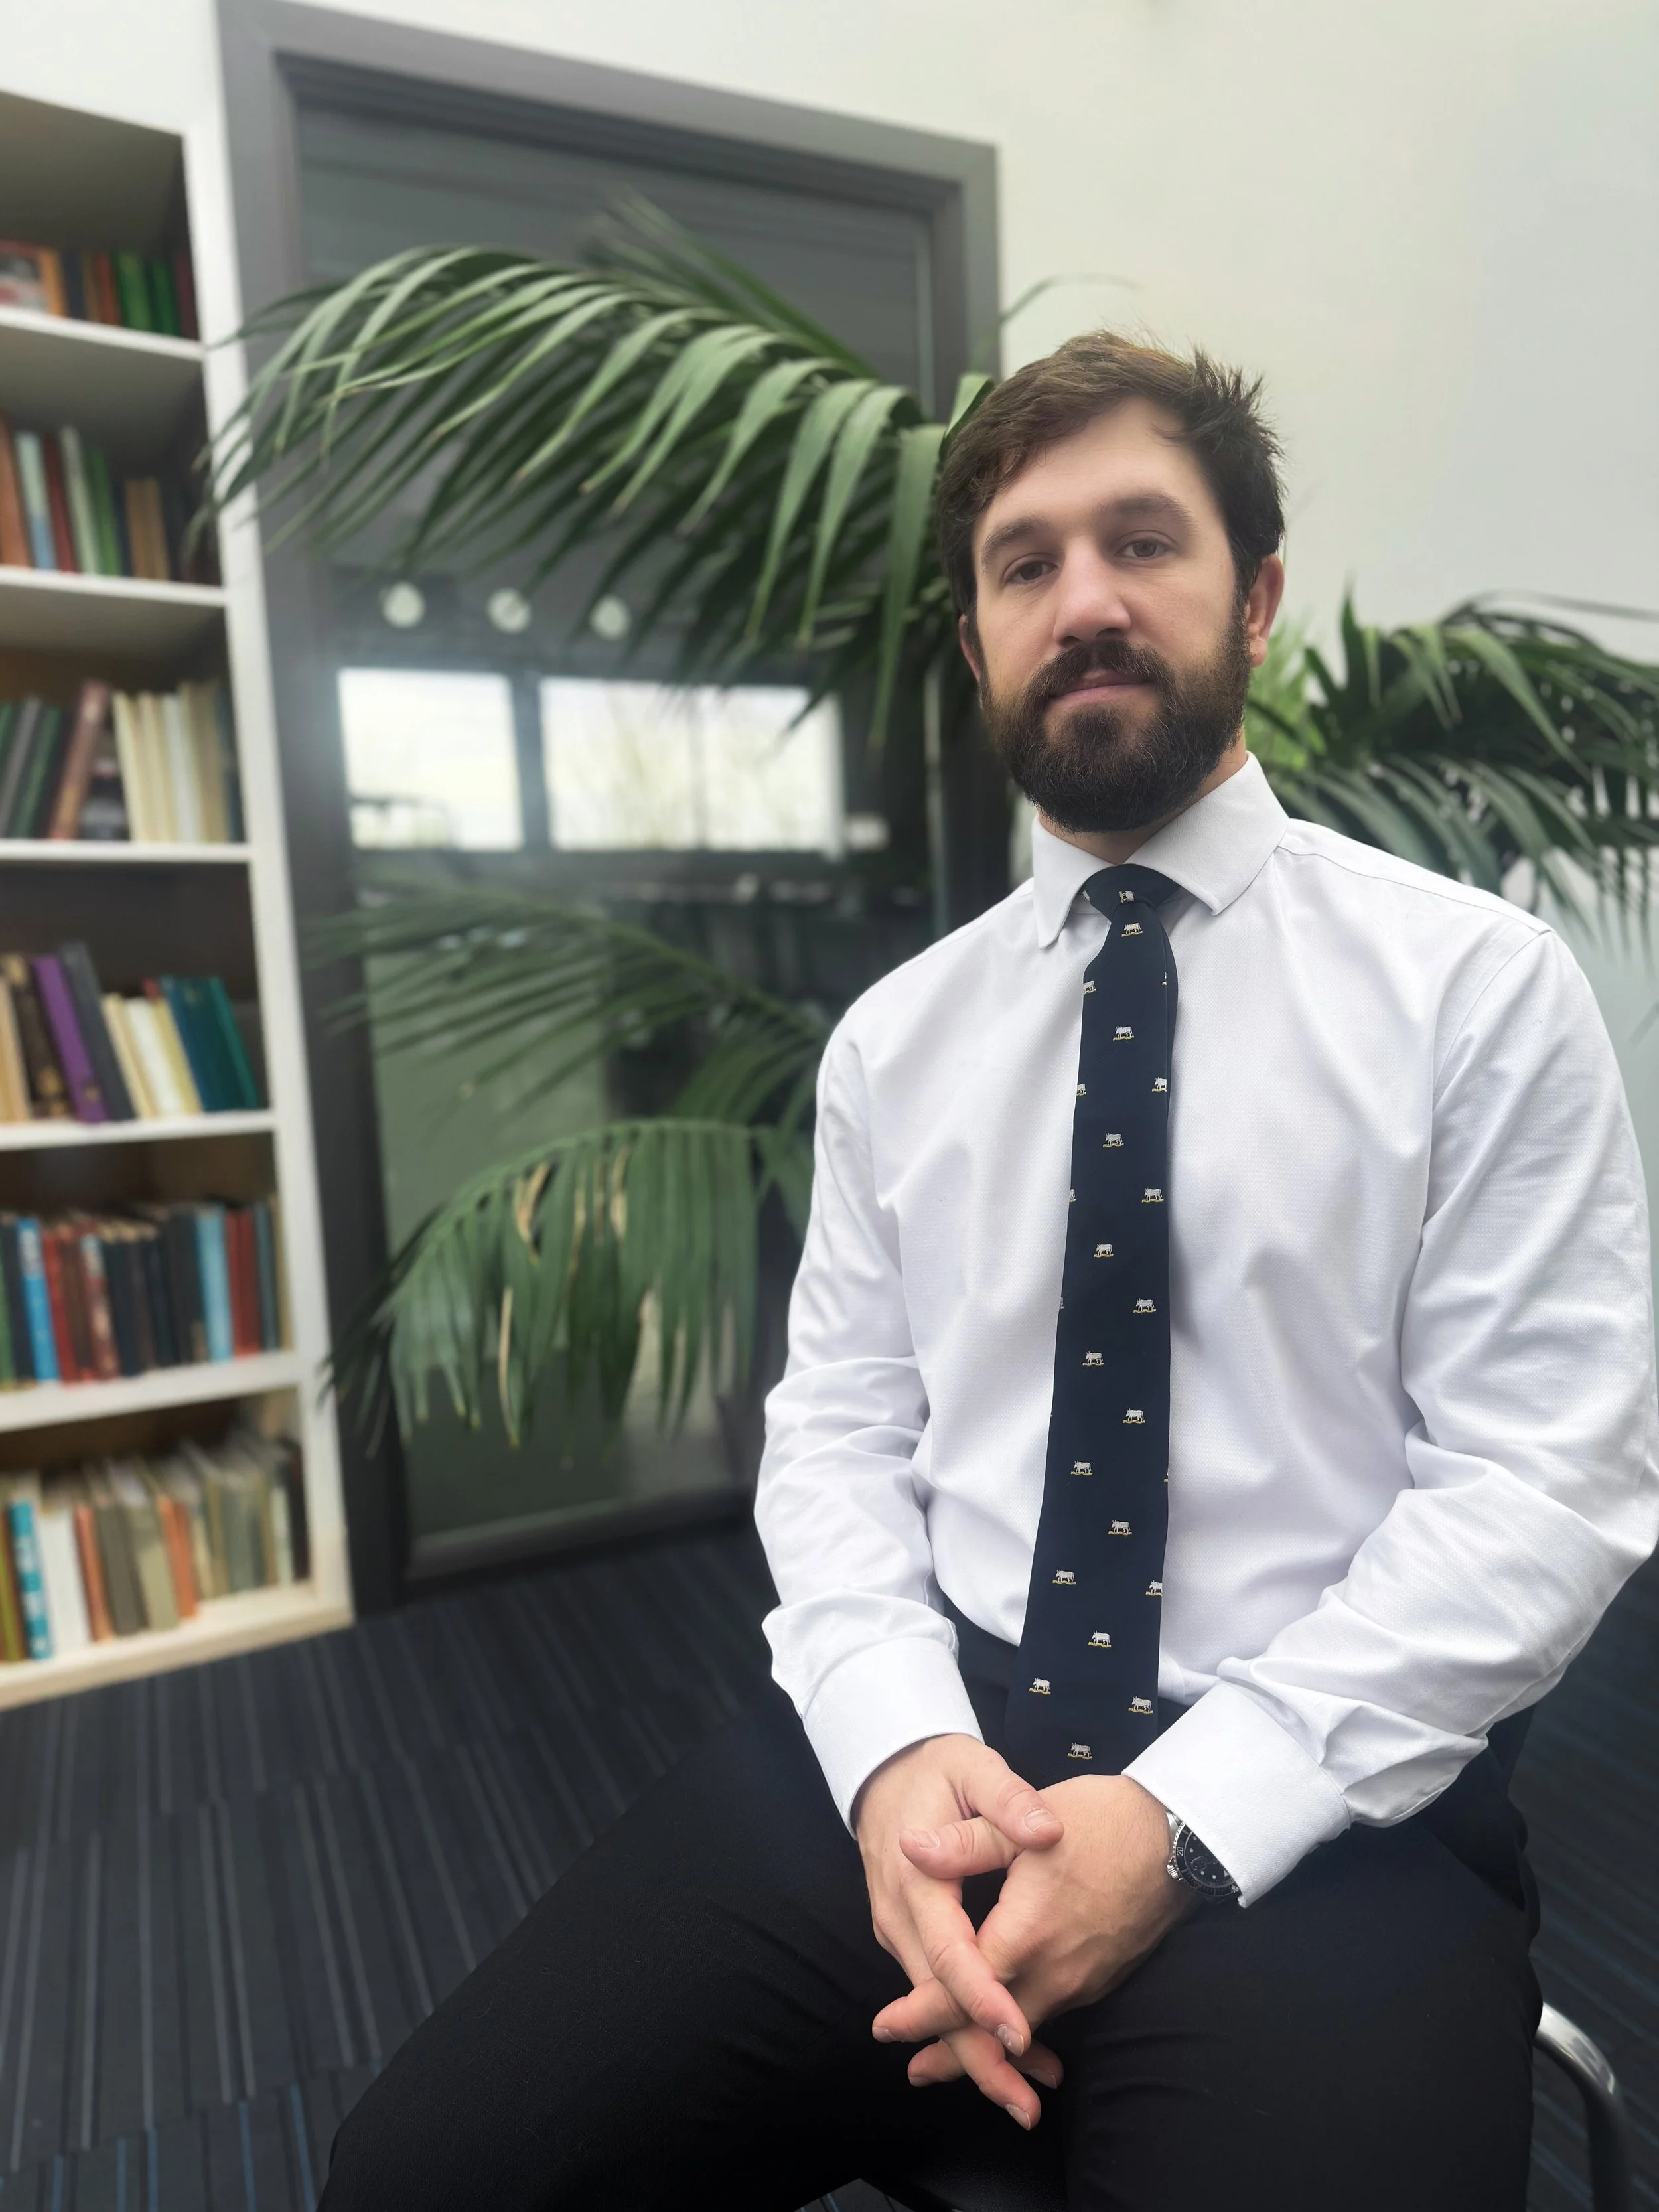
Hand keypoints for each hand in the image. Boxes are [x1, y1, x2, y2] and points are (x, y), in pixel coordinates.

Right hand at [854, 1733, 1065, 2127]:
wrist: (884, 1771)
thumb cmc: (934, 1768)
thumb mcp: (972, 1767)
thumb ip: (1007, 1801)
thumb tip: (1044, 1830)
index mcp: (918, 1879)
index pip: (950, 1952)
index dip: (983, 1997)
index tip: (1018, 2034)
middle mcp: (902, 1918)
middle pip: (938, 2001)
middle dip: (979, 2057)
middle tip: (1024, 2105)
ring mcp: (901, 1933)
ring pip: (937, 2005)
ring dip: (978, 2051)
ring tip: (1028, 2094)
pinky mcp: (910, 1940)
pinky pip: (939, 1992)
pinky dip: (969, 2027)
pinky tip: (1009, 2052)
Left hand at [872, 1775, 1194, 2089]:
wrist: (1178, 1838)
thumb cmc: (1101, 1822)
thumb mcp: (1027, 1821)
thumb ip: (966, 1843)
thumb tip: (909, 1847)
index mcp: (1026, 1935)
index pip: (962, 1993)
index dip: (920, 2015)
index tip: (885, 2028)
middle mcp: (1054, 1972)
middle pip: (992, 2032)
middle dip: (950, 2054)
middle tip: (915, 2070)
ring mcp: (1081, 1980)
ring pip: (1024, 2028)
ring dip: (987, 2047)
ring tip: (949, 2059)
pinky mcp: (1100, 1978)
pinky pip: (1051, 2014)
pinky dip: (1023, 2030)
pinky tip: (1011, 2028)